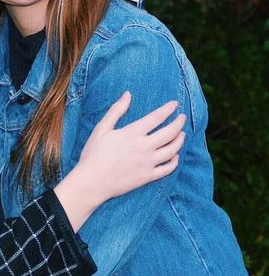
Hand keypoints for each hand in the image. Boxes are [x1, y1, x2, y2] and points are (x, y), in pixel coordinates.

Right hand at [54, 92, 184, 229]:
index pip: (157, 117)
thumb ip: (116, 110)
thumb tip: (127, 94)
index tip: (175, 104)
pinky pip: (168, 169)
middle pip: (169, 133)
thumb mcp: (102, 128)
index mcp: (133, 133)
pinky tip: (175, 156)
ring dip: (180, 140)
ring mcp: (148, 163)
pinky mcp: (148, 177)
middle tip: (182, 117)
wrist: (92, 181)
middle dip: (178, 123)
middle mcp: (144, 147)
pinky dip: (175, 161)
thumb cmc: (94, 153)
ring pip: (172, 150)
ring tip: (182, 134)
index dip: (168, 109)